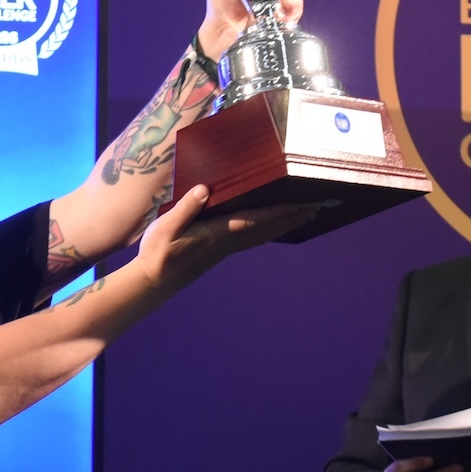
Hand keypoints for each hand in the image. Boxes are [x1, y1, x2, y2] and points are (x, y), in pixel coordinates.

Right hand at [131, 185, 321, 295]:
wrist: (154, 281)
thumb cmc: (158, 252)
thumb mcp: (166, 226)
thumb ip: (186, 208)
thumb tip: (204, 189)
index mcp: (217, 233)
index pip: (254, 220)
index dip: (278, 212)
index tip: (300, 205)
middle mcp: (227, 242)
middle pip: (266, 229)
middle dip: (291, 218)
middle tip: (316, 208)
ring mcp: (225, 248)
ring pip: (262, 235)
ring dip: (284, 225)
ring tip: (304, 216)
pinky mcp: (220, 251)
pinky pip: (252, 239)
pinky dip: (268, 231)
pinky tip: (273, 229)